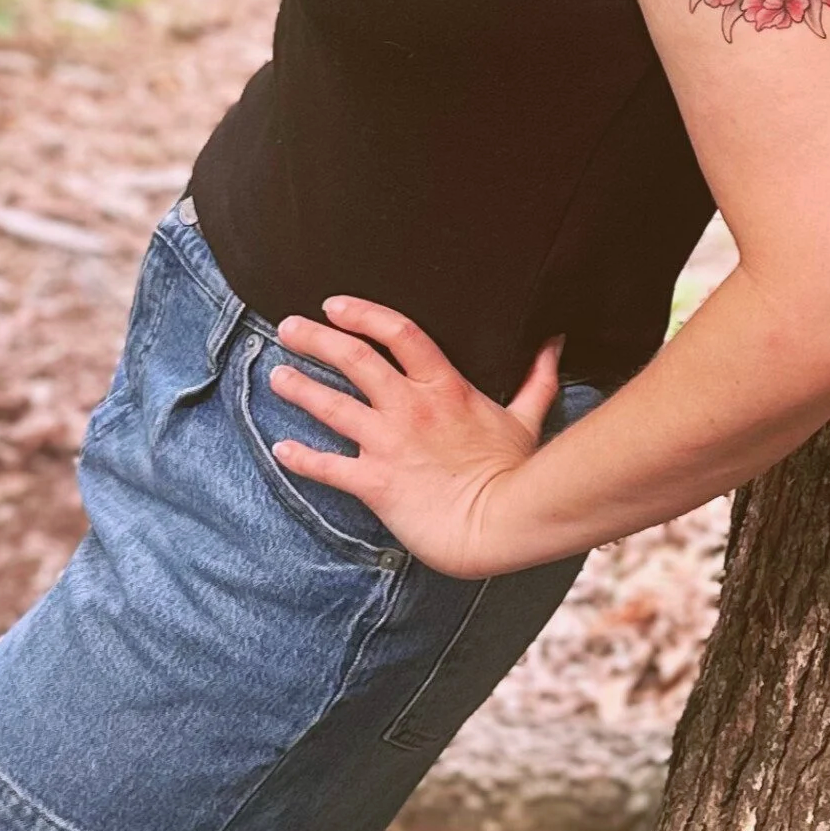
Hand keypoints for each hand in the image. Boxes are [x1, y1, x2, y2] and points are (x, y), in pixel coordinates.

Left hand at [268, 299, 565, 578]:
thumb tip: (553, 342)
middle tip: (287, 328)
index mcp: (443, 386)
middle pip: (353, 358)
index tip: (333, 305)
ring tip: (276, 376)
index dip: (362, 313)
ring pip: (331, 406)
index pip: (397, 332)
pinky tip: (279, 448)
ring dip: (299, 388)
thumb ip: (535, 378)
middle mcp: (409, 407)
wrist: (502, 525)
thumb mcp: (527, 417)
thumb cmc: (517, 473)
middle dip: (315, 339)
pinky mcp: (375, 482)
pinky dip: (300, 458)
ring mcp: (388, 443)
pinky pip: (327, 467)